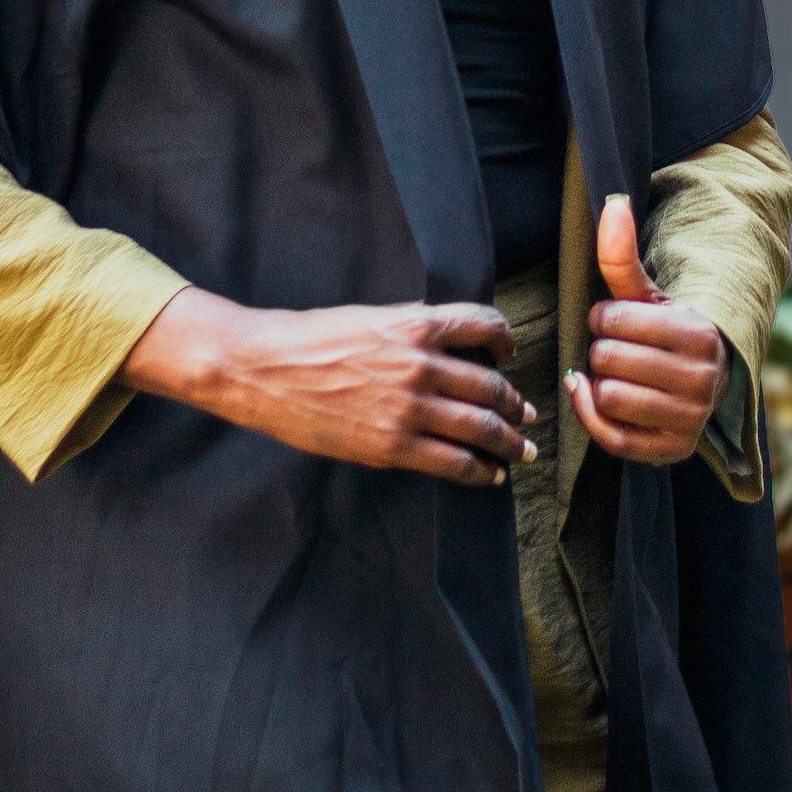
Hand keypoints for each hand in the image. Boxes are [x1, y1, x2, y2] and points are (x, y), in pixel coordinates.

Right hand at [122, 287, 535, 486]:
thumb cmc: (312, 337)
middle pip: (492, 385)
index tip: (510, 355)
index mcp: (416, 325)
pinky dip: (480, 471)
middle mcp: (421, 365)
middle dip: (515, 403)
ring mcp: (409, 409)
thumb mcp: (371, 317)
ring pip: (482, 427)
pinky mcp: (392, 447)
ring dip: (509, 440)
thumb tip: (449, 337)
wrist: (265, 369)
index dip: (507, 341)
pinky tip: (489, 474)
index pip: (486, 324)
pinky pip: (454, 462)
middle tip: (526, 414)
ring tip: (520, 449)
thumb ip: (413, 326)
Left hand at [563, 194, 730, 466]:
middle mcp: (704, 381)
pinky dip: (592, 416)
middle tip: (620, 348)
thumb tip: (614, 200)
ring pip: (608, 397)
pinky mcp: (671, 451)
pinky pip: (611, 438)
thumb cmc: (664, 327)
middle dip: (603, 349)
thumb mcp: (646, 292)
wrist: (699, 377)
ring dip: (601, 382)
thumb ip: (622, 252)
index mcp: (700, 334)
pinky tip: (594, 396)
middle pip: (607, 360)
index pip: (611, 322)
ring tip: (619, 372)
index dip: (603, 317)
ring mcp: (691, 420)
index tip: (618, 319)